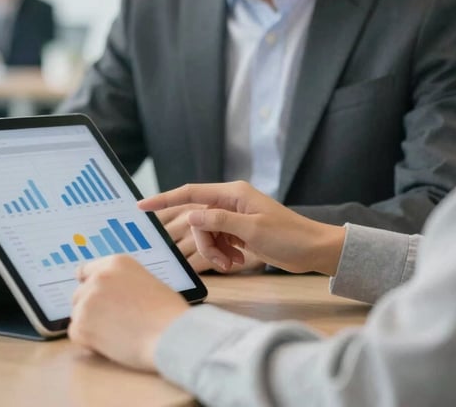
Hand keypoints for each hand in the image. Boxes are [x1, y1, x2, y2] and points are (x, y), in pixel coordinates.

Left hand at [68, 255, 188, 370]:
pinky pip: (75, 334)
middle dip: (90, 308)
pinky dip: (88, 342)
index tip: (92, 297)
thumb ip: (121, 282)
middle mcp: (98, 277)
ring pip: (77, 315)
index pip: (86, 271)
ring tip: (115, 334)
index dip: (89, 286)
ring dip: (90, 326)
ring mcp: (88, 300)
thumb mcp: (144, 281)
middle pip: (79, 294)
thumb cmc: (166, 312)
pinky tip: (109, 344)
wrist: (170, 333)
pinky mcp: (82, 325)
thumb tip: (107, 295)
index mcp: (116, 263)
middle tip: (110, 323)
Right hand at [140, 181, 345, 275]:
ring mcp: (235, 217)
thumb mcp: (251, 230)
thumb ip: (218, 221)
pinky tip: (238, 261)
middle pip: (199, 221)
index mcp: (232, 194)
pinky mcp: (240, 232)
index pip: (191, 192)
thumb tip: (191, 215)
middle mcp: (230, 202)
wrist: (313, 250)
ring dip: (215, 252)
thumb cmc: (287, 236)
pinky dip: (224, 254)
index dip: (165, 199)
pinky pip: (219, 242)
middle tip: (223, 261)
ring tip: (233, 263)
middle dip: (205, 244)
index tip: (142, 206)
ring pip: (207, 234)